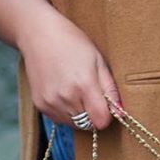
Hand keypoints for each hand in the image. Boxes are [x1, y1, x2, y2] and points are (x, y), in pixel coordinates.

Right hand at [18, 7, 122, 131]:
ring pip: (73, 124)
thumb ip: (110, 88)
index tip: (106, 104)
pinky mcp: (40, 105)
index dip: (107, 115)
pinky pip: (59, 119)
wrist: (39, 35)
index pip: (101, 121)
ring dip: (79, 114)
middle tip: (90, 93)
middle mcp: (66, 97)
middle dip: (93, 113)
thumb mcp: (98, 60)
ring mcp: (51, 102)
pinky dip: (65, 111)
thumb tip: (120, 111)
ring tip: (75, 90)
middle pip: (88, 124)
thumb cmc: (72, 43)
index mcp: (84, 85)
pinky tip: (64, 92)